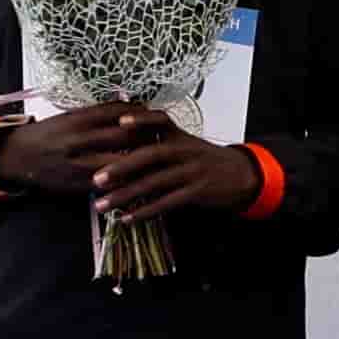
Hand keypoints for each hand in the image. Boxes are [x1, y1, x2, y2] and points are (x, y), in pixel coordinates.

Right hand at [0, 101, 172, 198]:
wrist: (16, 157)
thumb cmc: (48, 134)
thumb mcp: (69, 117)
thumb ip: (98, 114)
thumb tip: (133, 107)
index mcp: (77, 119)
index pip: (117, 112)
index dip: (141, 114)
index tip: (157, 117)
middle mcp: (79, 140)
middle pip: (124, 136)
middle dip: (148, 138)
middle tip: (168, 139)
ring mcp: (78, 164)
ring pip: (120, 163)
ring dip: (143, 164)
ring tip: (162, 162)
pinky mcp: (78, 184)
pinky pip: (110, 186)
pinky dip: (128, 184)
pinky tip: (145, 184)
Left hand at [87, 131, 263, 226]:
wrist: (242, 176)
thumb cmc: (205, 160)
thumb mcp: (186, 144)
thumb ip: (158, 141)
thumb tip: (120, 141)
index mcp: (180, 136)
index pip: (160, 121)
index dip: (141, 120)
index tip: (119, 122)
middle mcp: (185, 151)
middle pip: (150, 155)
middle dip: (121, 168)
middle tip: (96, 179)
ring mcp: (193, 171)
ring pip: (155, 183)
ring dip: (126, 195)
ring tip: (103, 205)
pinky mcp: (198, 192)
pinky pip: (167, 202)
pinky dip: (146, 211)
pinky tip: (128, 218)